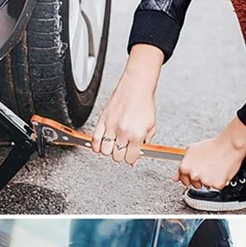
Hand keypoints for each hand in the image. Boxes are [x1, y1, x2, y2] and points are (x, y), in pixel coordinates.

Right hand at [92, 45, 161, 164]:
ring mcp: (111, 127)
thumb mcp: (151, 126)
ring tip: (114, 145)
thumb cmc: (144, 104)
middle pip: (116, 157)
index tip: (131, 156)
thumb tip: (136, 157)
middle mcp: (123, 132)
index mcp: (137, 135)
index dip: (131, 159)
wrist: (136, 87)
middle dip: (121, 154)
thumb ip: (145, 144)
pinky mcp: (102, 120)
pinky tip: (100, 145)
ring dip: (109, 150)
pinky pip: (95, 139)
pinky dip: (96, 145)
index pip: (130, 159)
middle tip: (124, 148)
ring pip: (105, 151)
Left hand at [174, 117, 245, 188]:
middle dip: (200, 179)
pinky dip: (220, 181)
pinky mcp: (216, 185)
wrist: (229, 145)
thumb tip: (175, 177)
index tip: (196, 173)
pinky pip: (217, 187)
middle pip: (195, 184)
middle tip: (208, 168)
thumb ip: (183, 165)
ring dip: (210, 180)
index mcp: (185, 167)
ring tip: (215, 168)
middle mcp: (193, 175)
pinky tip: (220, 171)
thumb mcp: (192, 151)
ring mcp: (204, 181)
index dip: (190, 176)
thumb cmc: (213, 146)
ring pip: (206, 186)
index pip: (183, 180)